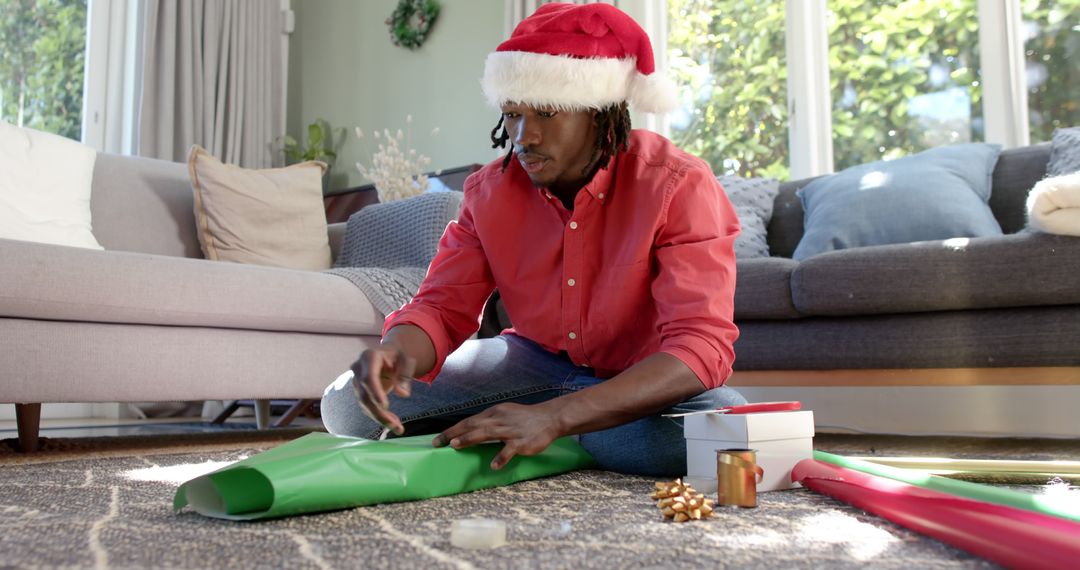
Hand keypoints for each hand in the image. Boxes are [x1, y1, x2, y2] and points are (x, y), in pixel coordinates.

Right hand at [350, 345, 415, 435]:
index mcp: (369, 357)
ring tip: (398, 428)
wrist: (387, 355)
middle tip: (395, 426)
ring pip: (365, 404)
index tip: (385, 407)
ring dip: (380, 418)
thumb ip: (405, 375)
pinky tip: (393, 423)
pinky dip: (379, 416)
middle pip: (365, 395)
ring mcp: (356, 381)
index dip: (375, 393)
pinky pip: (367, 407)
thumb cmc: (398, 356)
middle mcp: (358, 369)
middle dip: (379, 413)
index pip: (369, 378)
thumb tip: (403, 394)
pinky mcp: (359, 392)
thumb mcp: (407, 361)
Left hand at [432, 402, 561, 469]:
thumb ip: (489, 421)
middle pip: (473, 426)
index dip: (453, 429)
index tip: (439, 439)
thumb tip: (470, 431)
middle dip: (454, 434)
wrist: (550, 418)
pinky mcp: (521, 442)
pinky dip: (501, 457)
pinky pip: (509, 450)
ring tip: (456, 446)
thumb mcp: (505, 413)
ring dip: (470, 439)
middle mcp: (500, 419)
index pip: (469, 421)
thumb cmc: (525, 418)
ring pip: (487, 434)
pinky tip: (493, 466)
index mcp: (494, 413)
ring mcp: (511, 430)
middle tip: (438, 443)